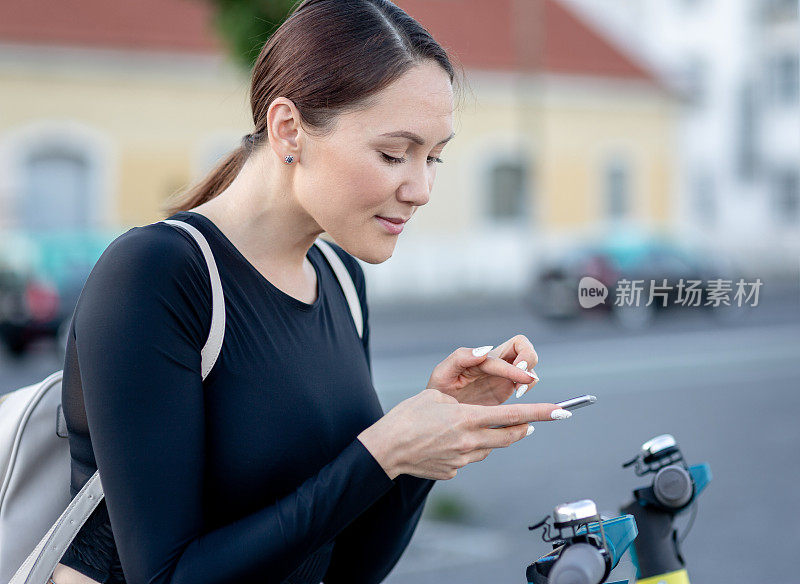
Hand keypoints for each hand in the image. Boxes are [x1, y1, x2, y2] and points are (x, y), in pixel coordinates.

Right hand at [358, 388, 560, 479]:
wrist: (385, 449)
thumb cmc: (407, 416)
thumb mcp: (437, 396)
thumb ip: (466, 405)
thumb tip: (483, 418)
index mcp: (467, 418)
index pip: (513, 415)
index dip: (541, 412)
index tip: (562, 411)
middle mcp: (470, 440)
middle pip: (510, 436)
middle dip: (524, 427)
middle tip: (532, 422)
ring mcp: (462, 459)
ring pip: (490, 448)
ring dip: (493, 438)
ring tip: (476, 428)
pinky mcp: (453, 472)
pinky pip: (470, 458)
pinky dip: (468, 449)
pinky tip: (448, 443)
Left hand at [426, 335, 539, 404]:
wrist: (439, 414)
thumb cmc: (438, 391)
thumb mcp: (442, 373)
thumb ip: (461, 357)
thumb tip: (485, 349)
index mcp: (479, 358)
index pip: (504, 355)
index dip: (515, 366)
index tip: (521, 380)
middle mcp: (493, 363)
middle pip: (522, 345)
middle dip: (529, 358)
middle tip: (524, 380)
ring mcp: (501, 375)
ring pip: (528, 364)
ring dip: (530, 376)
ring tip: (519, 392)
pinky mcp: (506, 389)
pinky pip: (526, 382)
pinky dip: (529, 387)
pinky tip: (518, 399)